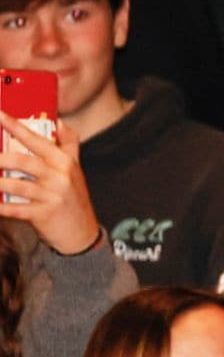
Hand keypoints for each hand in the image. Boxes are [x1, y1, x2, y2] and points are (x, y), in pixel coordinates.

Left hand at [0, 112, 98, 253]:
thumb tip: (59, 122)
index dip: (15, 126)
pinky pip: (13, 208)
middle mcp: (60, 177)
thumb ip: (68, 145)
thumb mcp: (75, 171)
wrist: (82, 234)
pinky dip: (0, 206)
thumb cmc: (73, 199)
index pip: (37, 139)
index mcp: (65, 162)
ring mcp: (52, 196)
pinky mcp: (43, 215)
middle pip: (21, 161)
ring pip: (14, 184)